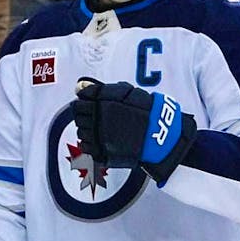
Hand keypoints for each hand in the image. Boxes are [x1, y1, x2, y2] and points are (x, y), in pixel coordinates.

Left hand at [71, 78, 196, 184]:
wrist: (161, 134)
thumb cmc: (146, 111)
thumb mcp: (127, 93)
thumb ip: (101, 89)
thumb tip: (79, 87)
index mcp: (103, 105)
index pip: (79, 103)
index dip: (84, 104)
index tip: (91, 105)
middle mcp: (98, 122)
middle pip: (79, 117)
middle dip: (86, 115)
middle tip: (98, 117)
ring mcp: (99, 139)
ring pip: (81, 132)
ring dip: (89, 129)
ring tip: (103, 129)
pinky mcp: (103, 153)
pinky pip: (86, 147)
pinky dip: (91, 143)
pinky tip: (102, 140)